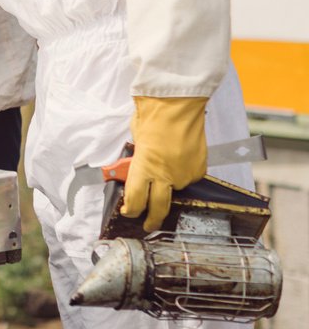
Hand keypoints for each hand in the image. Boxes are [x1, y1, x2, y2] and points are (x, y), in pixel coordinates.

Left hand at [120, 95, 208, 231]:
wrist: (177, 104)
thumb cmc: (152, 117)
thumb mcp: (136, 141)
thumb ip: (137, 160)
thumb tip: (135, 169)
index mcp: (144, 169)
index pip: (136, 200)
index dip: (131, 210)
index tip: (128, 212)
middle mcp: (166, 176)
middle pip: (158, 208)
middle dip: (152, 219)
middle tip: (148, 225)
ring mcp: (185, 174)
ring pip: (175, 189)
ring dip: (168, 186)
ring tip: (164, 170)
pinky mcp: (200, 170)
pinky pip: (188, 178)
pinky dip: (182, 173)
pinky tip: (178, 161)